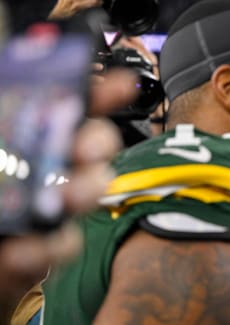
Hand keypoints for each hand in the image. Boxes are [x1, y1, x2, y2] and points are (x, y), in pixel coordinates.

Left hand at [0, 69, 136, 305]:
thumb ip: (2, 122)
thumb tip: (11, 77)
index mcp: (26, 135)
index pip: (70, 104)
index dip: (100, 92)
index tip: (120, 86)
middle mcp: (43, 165)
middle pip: (94, 144)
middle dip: (99, 142)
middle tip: (83, 150)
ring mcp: (47, 207)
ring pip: (90, 192)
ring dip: (84, 191)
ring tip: (61, 199)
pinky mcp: (41, 250)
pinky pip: (62, 246)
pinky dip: (46, 247)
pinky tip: (20, 247)